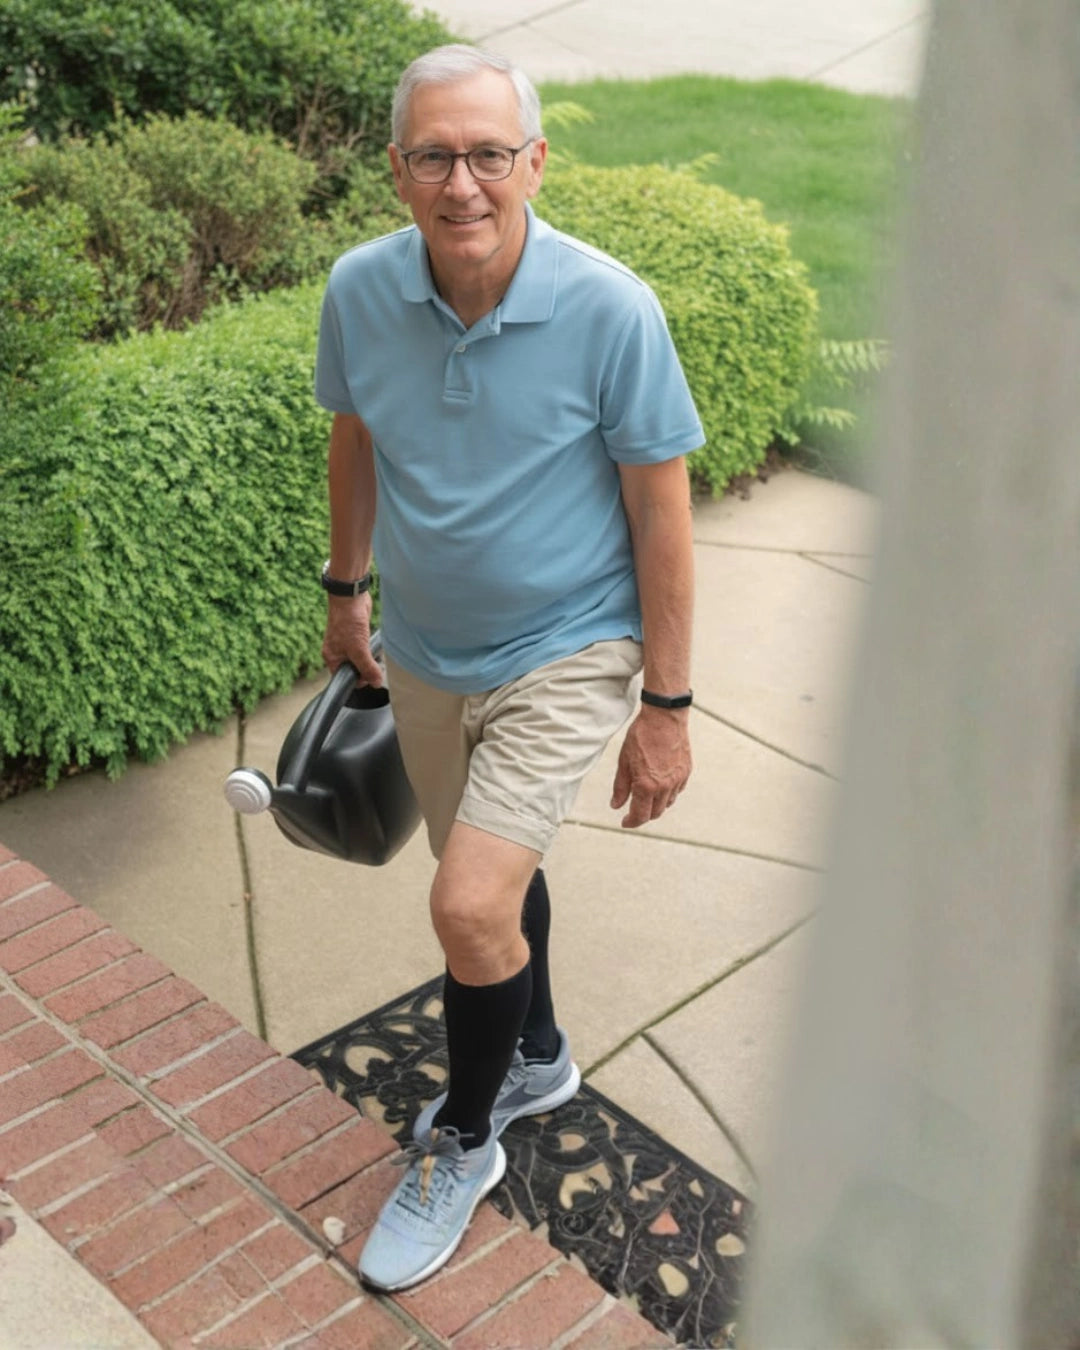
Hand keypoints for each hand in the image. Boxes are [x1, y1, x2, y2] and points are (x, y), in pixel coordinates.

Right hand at [321, 592, 382, 686]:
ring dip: (370, 660)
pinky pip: (364, 650)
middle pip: (353, 670)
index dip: (358, 680)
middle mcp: (338, 653)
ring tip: (376, 657)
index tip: (370, 677)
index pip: (344, 678)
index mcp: (332, 658)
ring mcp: (347, 644)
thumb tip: (376, 682)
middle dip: (366, 670)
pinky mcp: (357, 637)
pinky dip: (371, 651)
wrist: (351, 598)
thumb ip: (367, 667)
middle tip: (376, 666)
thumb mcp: (358, 649)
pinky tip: (376, 648)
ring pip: (360, 660)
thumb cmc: (347, 621)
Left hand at [610, 706, 691, 827]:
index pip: (640, 815)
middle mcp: (664, 787)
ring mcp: (678, 780)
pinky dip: (668, 793)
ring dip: (656, 804)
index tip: (625, 822)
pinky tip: (660, 783)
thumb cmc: (641, 736)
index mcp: (646, 785)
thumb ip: (621, 786)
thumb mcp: (624, 761)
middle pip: (655, 813)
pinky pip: (677, 790)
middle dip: (643, 815)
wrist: (665, 717)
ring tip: (646, 794)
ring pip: (667, 803)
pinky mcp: (686, 772)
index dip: (631, 822)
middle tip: (633, 810)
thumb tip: (616, 805)